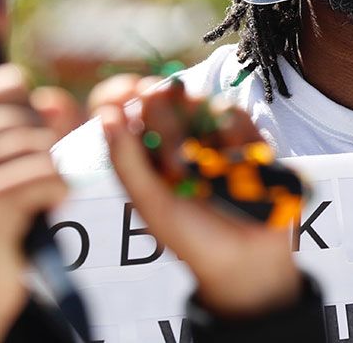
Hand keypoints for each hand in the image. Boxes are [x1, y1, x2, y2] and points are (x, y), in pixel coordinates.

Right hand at [0, 65, 67, 342]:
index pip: (13, 84)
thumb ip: (32, 117)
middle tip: (22, 187)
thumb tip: (57, 99)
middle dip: (45, 151)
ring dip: (51, 176)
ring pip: (47, 146)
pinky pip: (54, 177)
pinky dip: (56, 197)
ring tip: (26, 202)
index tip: (13, 156)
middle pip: (35, 115)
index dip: (31, 120)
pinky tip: (32, 216)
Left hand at [95, 77, 302, 318]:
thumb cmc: (191, 236)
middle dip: (161, 115)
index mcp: (142, 152)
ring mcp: (207, 132)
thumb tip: (107, 114)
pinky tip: (230, 158)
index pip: (121, 107)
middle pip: (158, 98)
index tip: (126, 93)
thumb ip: (127, 162)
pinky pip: (231, 113)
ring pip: (195, 99)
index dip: (120, 94)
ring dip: (193, 123)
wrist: (245, 260)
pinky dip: (228, 129)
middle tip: (170, 153)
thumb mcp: (152, 205)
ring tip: (199, 163)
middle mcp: (172, 136)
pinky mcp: (241, 133)